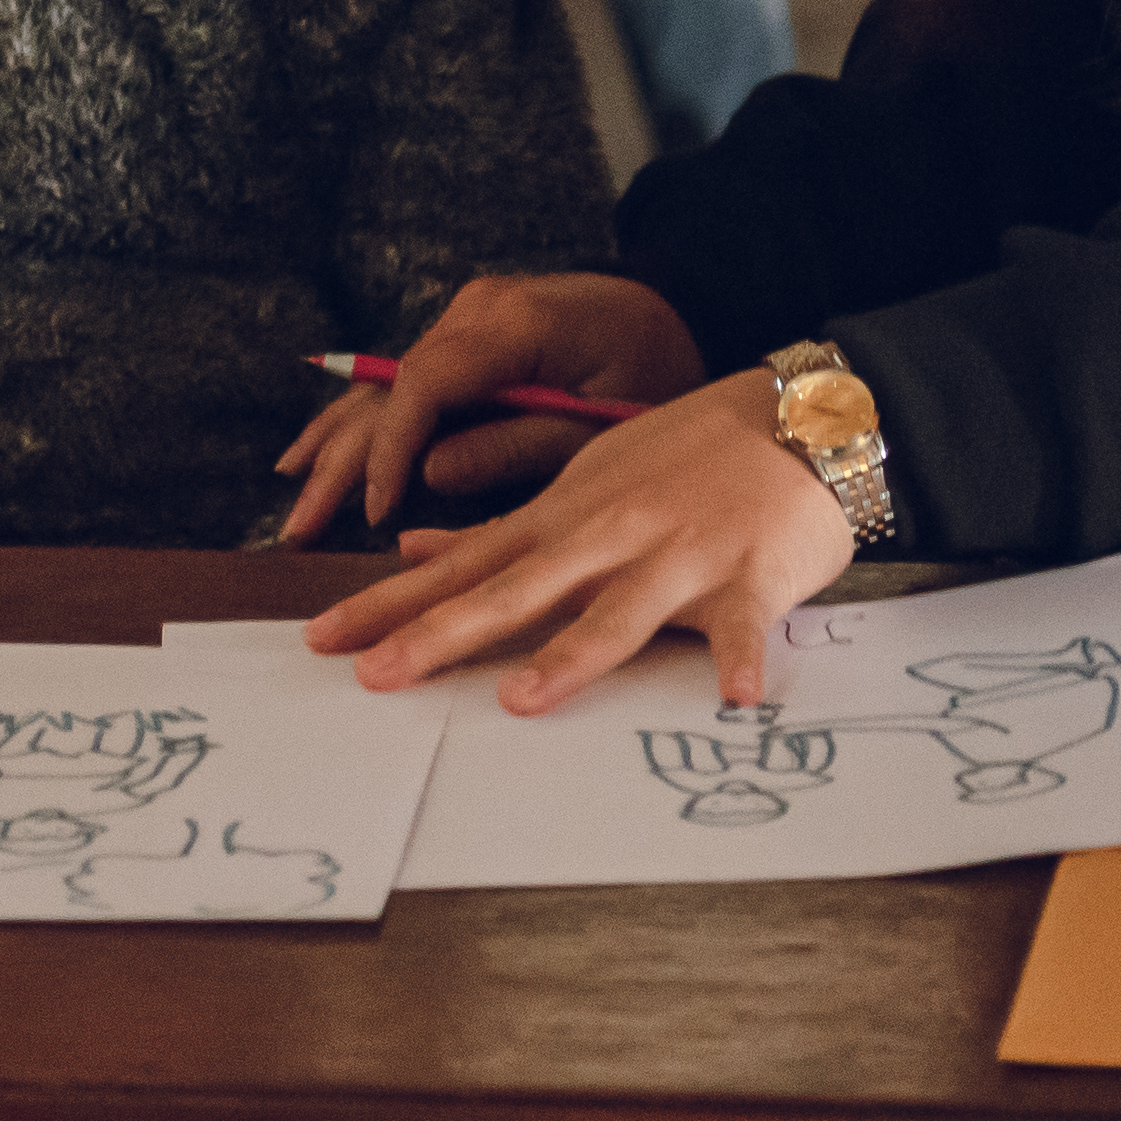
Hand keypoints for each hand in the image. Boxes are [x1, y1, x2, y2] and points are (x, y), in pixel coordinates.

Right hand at [269, 270, 705, 545]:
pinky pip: (402, 384)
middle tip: (299, 528)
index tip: (374, 512)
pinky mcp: (464, 339)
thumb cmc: (657, 370)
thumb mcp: (606, 420)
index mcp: (514, 322)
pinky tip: (312, 453)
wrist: (678, 310)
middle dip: (342, 462)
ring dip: (336, 446)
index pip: (424, 385)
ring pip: (384, 387)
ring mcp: (466, 319)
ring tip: (291, 500)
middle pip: (389, 389)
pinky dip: (360, 422)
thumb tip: (428, 477)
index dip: (391, 451)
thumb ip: (521, 444)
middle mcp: (476, 311)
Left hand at [303, 370, 855, 712]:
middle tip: (375, 674)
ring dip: (571, 656)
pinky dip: (743, 660)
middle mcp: (608, 537)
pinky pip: (746, 627)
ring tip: (523, 701)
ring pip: (617, 612)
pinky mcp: (751, 575)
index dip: (390, 603)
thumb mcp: (581, 482)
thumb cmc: (687, 458)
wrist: (799, 419)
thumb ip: (501, 530)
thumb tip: (411, 549)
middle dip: (441, 634)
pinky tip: (738, 701)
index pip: (461, 567)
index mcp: (564, 521)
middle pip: (513, 592)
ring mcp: (678, 556)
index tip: (321, 638)